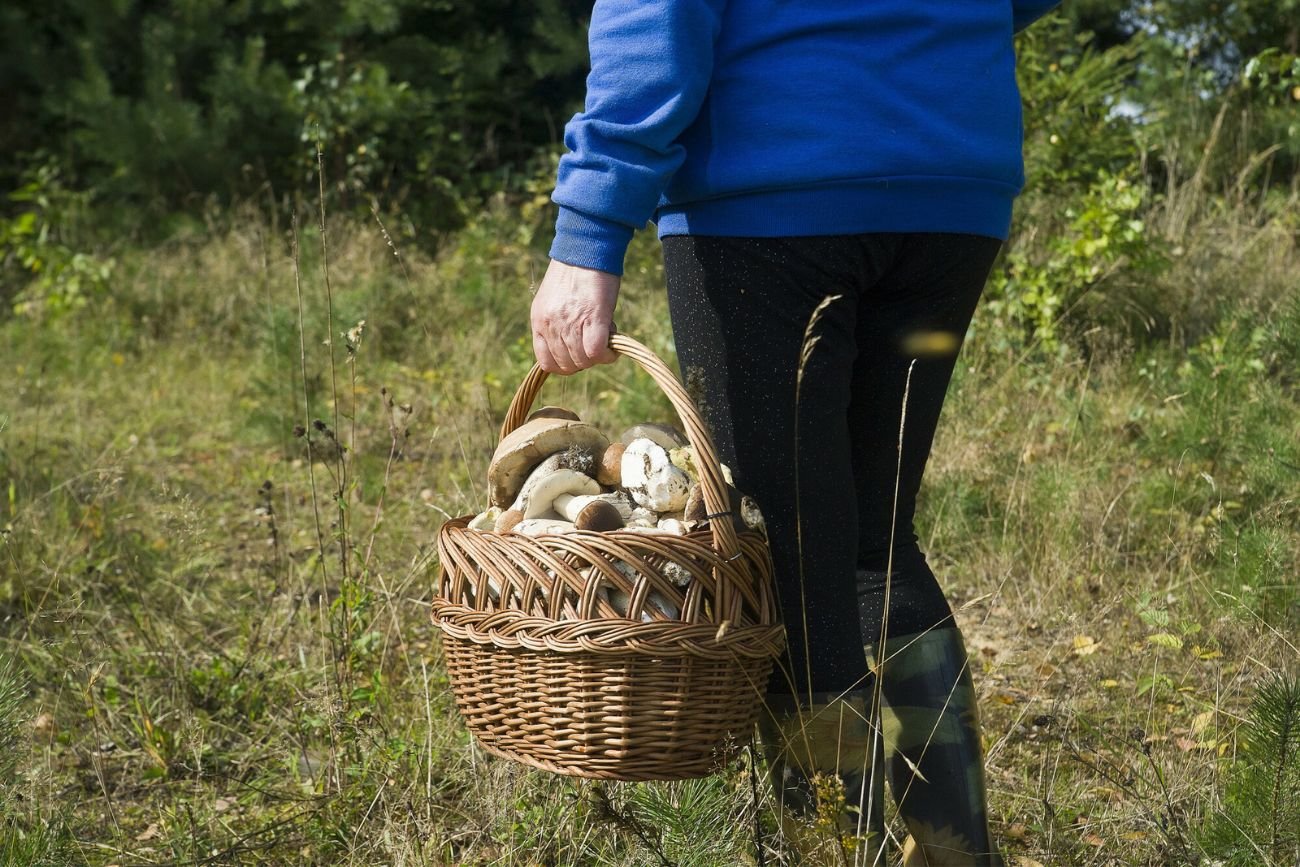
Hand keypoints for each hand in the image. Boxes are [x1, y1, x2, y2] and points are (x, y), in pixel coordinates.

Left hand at [530, 259, 619, 374]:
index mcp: (538, 320)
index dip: (565, 365)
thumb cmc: (574, 271)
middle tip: (595, 344)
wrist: (586, 247)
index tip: (578, 355)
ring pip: (583, 361)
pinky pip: (597, 352)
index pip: (546, 362)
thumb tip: (576, 345)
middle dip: (584, 361)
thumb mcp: (554, 300)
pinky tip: (613, 347)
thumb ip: (558, 323)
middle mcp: (550, 325)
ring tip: (606, 338)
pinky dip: (607, 355)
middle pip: (567, 365)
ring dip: (598, 357)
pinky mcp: (592, 319)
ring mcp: (569, 324)